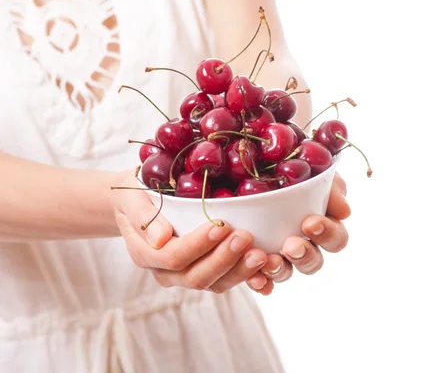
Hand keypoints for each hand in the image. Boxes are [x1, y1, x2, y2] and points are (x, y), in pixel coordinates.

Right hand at [111, 175, 269, 293]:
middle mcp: (166, 272)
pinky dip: (249, 277)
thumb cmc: (139, 192)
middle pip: (197, 276)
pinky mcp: (209, 272)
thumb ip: (143, 216)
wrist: (143, 199)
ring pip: (216, 283)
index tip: (221, 226)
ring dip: (241, 271)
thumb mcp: (133, 196)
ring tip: (262, 253)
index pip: (173, 257)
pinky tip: (268, 268)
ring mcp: (188, 275)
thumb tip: (161, 238)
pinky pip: (229, 280)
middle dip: (224, 259)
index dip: (198, 245)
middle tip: (247, 238)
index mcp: (146, 254)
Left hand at [250, 173, 350, 293]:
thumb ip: (330, 185)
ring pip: (286, 273)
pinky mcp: (252, 261)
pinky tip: (255, 278)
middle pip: (313, 262)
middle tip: (291, 245)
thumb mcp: (310, 167)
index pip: (336, 239)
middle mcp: (303, 244)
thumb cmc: (282, 165)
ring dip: (280, 270)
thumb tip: (344, 211)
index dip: (328, 234)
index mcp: (322, 224)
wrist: (237, 168)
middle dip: (305, 256)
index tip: (310, 223)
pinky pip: (259, 279)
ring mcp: (278, 255)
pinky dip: (259, 282)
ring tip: (268, 261)